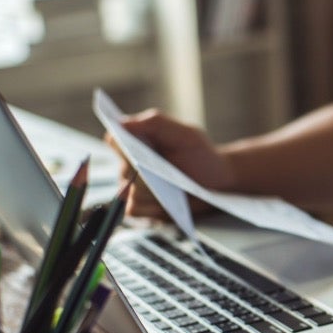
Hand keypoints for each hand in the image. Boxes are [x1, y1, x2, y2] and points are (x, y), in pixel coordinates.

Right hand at [105, 109, 228, 217]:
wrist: (218, 181)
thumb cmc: (200, 154)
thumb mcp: (185, 134)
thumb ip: (156, 123)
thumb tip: (122, 123)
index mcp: (137, 142)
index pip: (114, 140)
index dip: (119, 143)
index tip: (133, 148)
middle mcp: (131, 165)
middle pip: (122, 169)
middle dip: (140, 171)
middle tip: (158, 171)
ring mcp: (136, 188)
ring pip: (127, 192)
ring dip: (147, 190)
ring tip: (170, 187)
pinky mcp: (144, 207)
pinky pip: (134, 209)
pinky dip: (149, 207)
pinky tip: (167, 203)